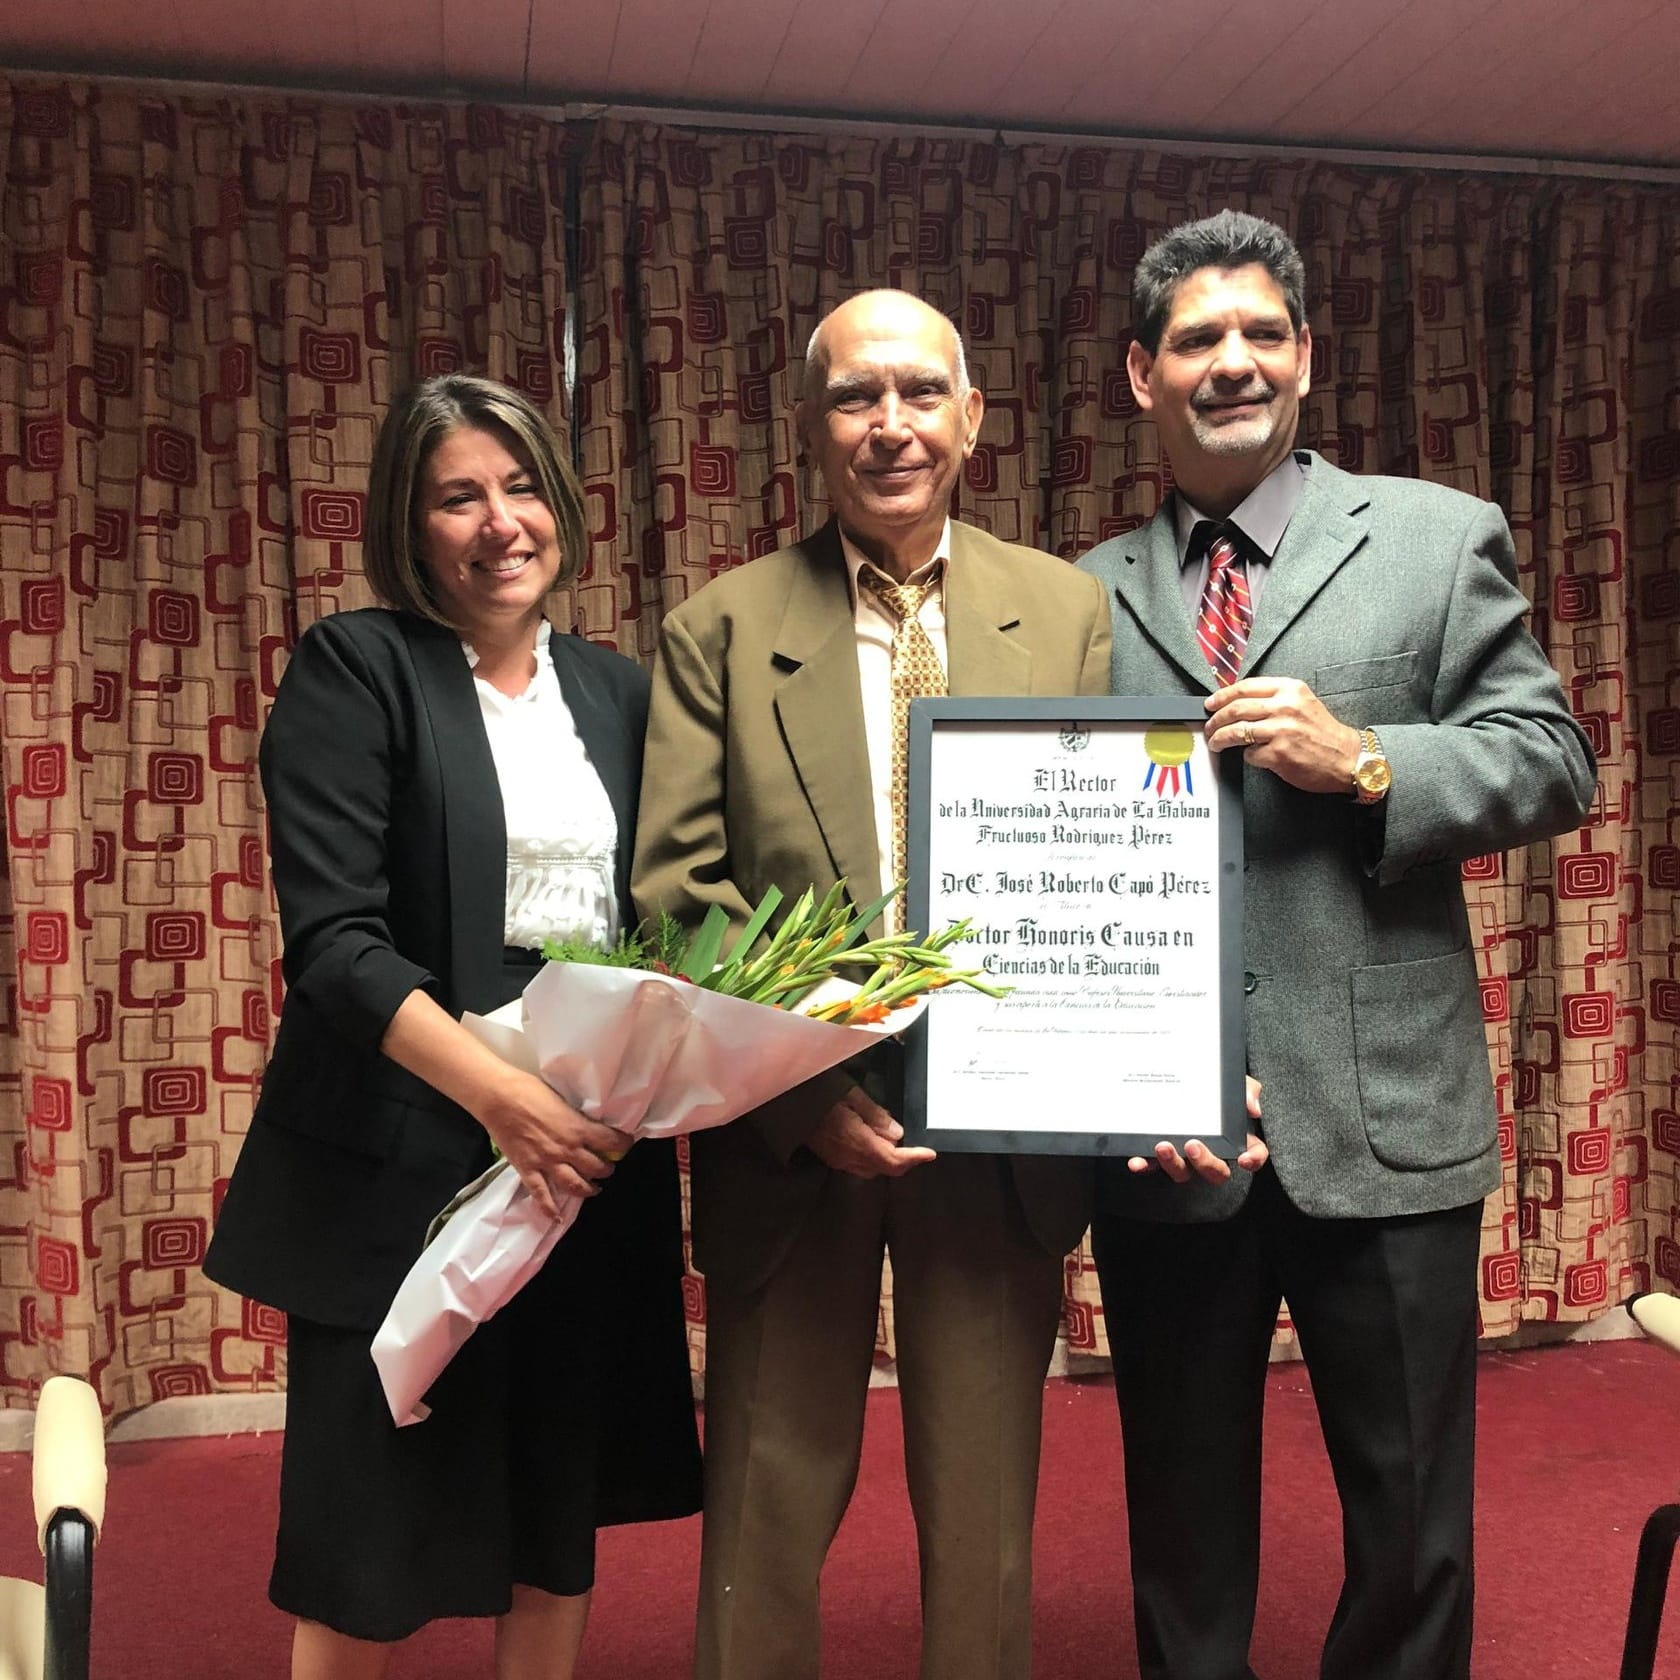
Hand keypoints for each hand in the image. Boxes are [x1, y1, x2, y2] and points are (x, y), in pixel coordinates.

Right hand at [476, 1066, 625, 1218]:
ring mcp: (547, 1162)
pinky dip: (549, 1209)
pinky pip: (541, 1195)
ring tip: (593, 1189)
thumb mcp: (563, 1100)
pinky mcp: (527, 1170)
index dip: (623, 1144)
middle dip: (606, 1170)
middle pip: (596, 1168)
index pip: (611, 1141)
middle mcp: (567, 1149)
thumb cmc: (530, 1090)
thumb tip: (586, 1124)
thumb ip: (575, 1118)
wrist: (499, 1098)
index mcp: (578, 1128)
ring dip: (587, 1190)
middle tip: (607, 1169)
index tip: (626, 1144)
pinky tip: (556, 1218)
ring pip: (574, 1185)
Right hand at [806, 1085, 936, 1178]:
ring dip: (887, 1157)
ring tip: (888, 1133)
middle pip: (885, 1168)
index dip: (914, 1158)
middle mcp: (848, 1157)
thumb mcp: (852, 1095)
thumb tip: (898, 1133)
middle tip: (911, 1139)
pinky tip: (871, 1137)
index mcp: (855, 1141)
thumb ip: (876, 1115)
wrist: (786, 1101)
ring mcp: (838, 1161)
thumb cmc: (819, 1092)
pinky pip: (859, 1165)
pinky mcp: (832, 1159)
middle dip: (902, 1157)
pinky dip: (873, 1156)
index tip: (930, 1153)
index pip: (892, 1160)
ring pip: (873, 1169)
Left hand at [1127, 1077, 1267, 1181]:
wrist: (1175, 1073)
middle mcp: (1210, 1152)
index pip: (1253, 1154)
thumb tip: (1252, 1108)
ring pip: (1183, 1172)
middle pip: (1216, 1172)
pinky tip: (1136, 1161)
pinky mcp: (1159, 1153)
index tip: (1244, 1159)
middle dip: (1205, 1163)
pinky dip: (1145, 1165)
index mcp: (1235, 1138)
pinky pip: (1153, 1165)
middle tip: (1193, 1145)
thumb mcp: (1232, 1082)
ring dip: (1173, 1164)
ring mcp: (1184, 1156)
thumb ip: (1246, 1090)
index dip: (1252, 1160)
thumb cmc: (1212, 1085)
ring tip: (1163, 1146)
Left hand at [1205, 677, 1361, 794]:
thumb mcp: (1303, 703)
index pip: (1245, 687)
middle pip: (1236, 708)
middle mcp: (1285, 707)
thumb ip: (1275, 699)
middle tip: (1209, 727)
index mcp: (1290, 690)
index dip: (1222, 696)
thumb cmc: (1323, 733)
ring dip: (1220, 739)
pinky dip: (1247, 756)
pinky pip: (1249, 754)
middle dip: (1216, 719)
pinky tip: (1253, 757)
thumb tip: (1239, 703)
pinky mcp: (1279, 753)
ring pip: (1236, 731)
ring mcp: (1281, 730)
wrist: (1348, 758)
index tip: (1211, 704)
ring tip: (1215, 743)